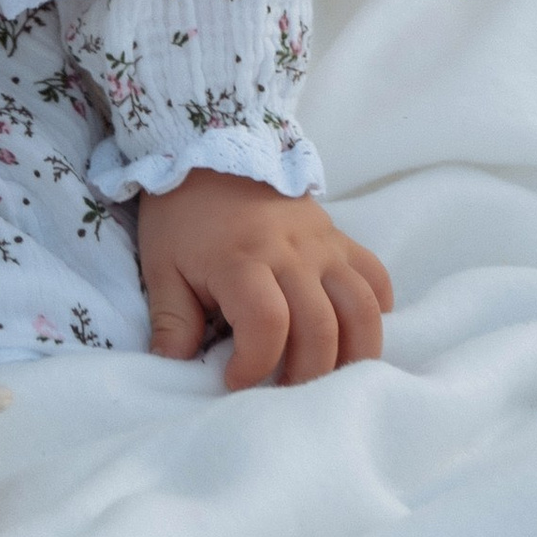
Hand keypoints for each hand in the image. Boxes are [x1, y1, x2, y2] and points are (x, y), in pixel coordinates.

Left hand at [137, 170, 391, 389]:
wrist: (209, 148)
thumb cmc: (182, 215)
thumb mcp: (161, 267)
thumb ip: (171, 321)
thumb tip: (173, 368)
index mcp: (241, 259)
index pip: (267, 325)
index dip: (255, 366)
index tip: (233, 379)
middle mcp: (290, 252)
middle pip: (320, 328)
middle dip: (304, 374)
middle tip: (279, 388)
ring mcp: (321, 244)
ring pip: (361, 309)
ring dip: (351, 354)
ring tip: (325, 375)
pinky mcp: (339, 238)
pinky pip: (376, 277)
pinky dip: (375, 311)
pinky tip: (351, 331)